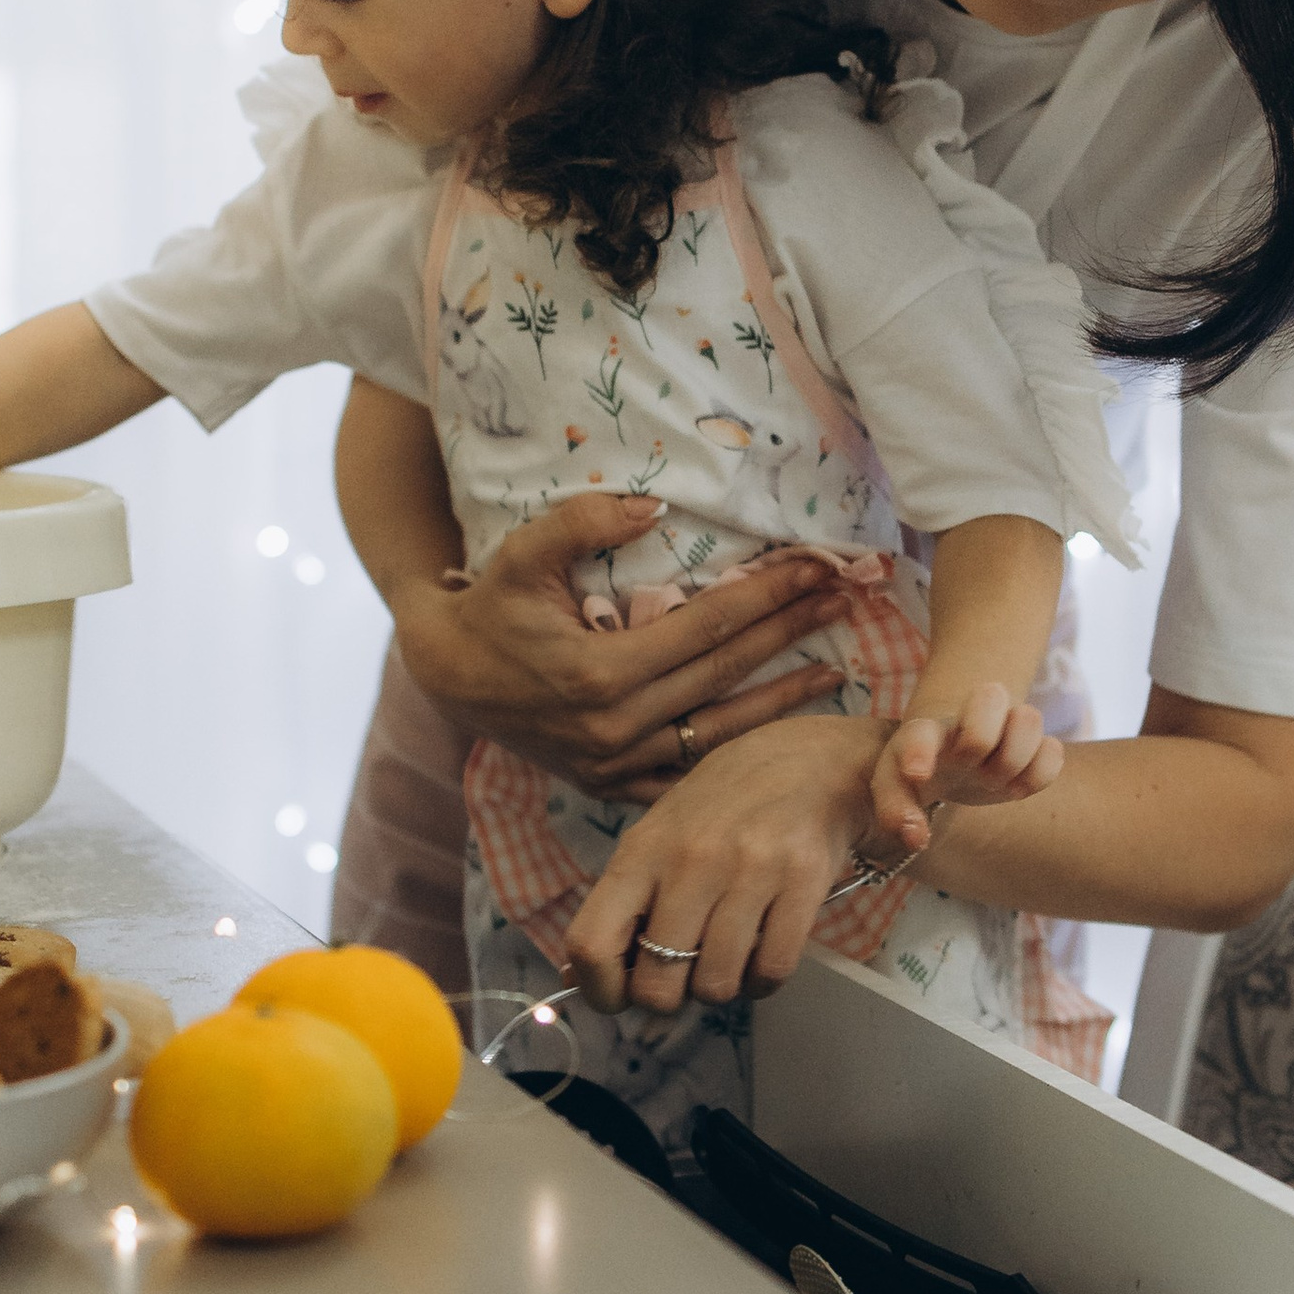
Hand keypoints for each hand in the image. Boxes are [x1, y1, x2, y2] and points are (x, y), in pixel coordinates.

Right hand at [397, 494, 849, 801]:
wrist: (448, 676)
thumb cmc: (492, 606)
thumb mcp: (524, 552)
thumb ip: (584, 521)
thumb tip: (654, 506)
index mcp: (599, 673)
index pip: (707, 626)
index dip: (767, 595)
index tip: (817, 568)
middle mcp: (614, 728)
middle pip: (724, 674)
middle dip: (790, 635)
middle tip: (844, 603)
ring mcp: (615, 766)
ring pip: (718, 735)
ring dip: (781, 702)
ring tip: (835, 675)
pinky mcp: (611, 787)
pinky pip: (686, 775)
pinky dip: (733, 758)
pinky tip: (776, 738)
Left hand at [564, 717, 886, 1013]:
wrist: (812, 761)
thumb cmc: (726, 805)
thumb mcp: (661, 836)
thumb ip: (624, 902)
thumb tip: (578, 972)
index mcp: (643, 850)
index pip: (592, 943)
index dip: (600, 989)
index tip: (619, 995)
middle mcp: (691, 860)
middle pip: (657, 983)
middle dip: (668, 997)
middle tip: (683, 975)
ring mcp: (749, 871)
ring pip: (716, 986)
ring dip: (721, 986)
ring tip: (729, 954)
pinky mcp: (802, 882)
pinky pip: (771, 971)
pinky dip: (762, 979)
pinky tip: (763, 951)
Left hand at [867, 687, 1062, 852]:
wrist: (946, 759)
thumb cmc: (917, 774)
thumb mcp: (893, 789)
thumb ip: (895, 812)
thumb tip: (917, 837)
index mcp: (926, 732)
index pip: (921, 732)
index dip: (920, 751)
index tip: (917, 776)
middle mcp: (969, 720)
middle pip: (991, 695)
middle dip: (982, 738)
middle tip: (972, 769)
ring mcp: (1005, 728)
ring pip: (1030, 717)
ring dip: (1014, 757)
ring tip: (994, 779)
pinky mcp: (1033, 747)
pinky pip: (1054, 752)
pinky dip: (1041, 771)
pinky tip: (1016, 785)